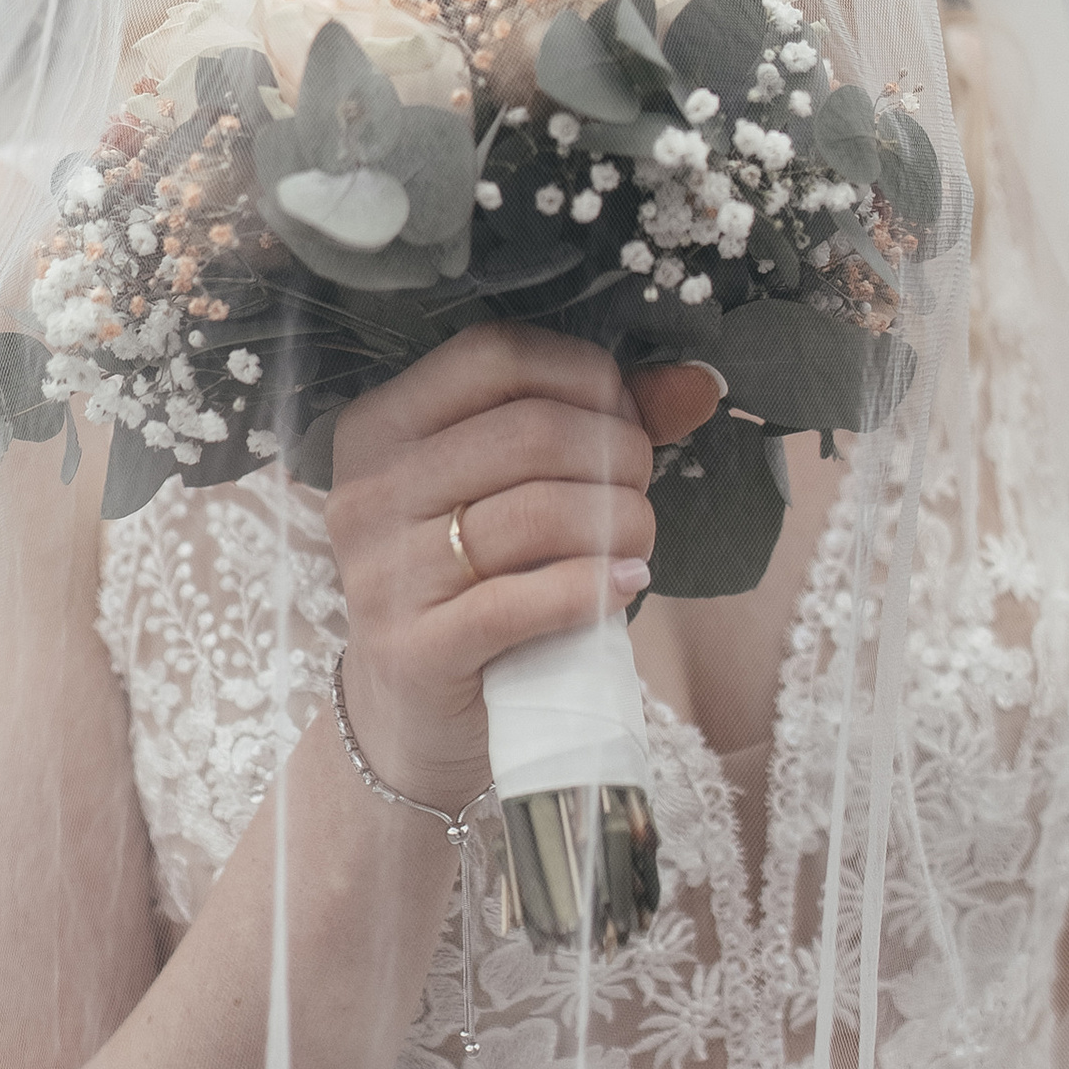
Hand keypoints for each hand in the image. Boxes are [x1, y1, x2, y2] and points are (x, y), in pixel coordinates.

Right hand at [324, 333, 719, 807]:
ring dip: (619, 523)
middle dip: (616, 456)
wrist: (414, 713)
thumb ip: (599, 424)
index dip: (583, 376)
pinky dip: (593, 588)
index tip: (624, 416)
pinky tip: (625, 587)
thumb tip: (698, 384)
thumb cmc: (473, 580)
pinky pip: (524, 600)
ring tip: (636, 543)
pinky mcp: (414, 649)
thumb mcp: (514, 489)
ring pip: (538, 513)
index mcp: (382, 425)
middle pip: (529, 431)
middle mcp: (369, 489)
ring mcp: (384, 571)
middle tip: (639, 491)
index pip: (493, 355)